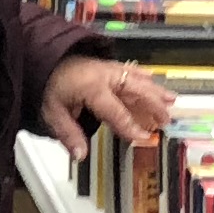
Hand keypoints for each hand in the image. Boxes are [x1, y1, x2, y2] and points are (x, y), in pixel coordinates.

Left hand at [42, 53, 175, 159]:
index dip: (131, 126)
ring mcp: (108, 69)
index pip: (116, 111)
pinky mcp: (107, 66)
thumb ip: (68, 134)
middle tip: (166, 120)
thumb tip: (80, 155)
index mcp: (91, 87)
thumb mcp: (51, 112)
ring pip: (137, 79)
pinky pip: (131, 71)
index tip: (144, 138)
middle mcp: (104, 76)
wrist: (41, 57)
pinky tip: (154, 80)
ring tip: (172, 100)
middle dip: (153, 105)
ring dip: (155, 90)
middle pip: (135, 90)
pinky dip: (144, 77)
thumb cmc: (47, 84)